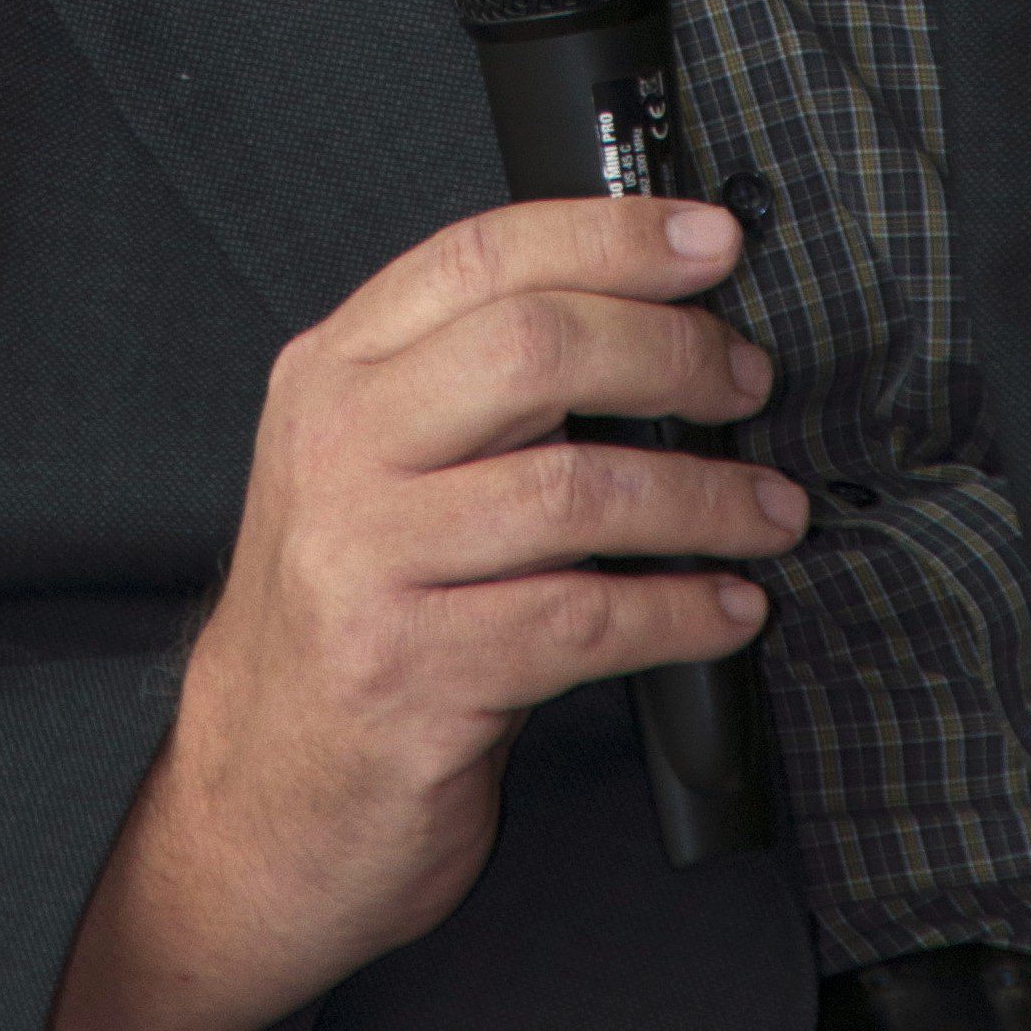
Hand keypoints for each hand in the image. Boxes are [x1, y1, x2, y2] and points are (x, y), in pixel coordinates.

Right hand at [40, 196, 798, 1030]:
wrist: (259, 795)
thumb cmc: (353, 614)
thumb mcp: (378, 468)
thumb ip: (472, 385)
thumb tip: (653, 316)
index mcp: (335, 372)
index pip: (481, 256)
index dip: (609, 235)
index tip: (710, 241)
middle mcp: (338, 449)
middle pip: (532, 349)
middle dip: (671, 354)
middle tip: (748, 382)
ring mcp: (365, 562)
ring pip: (575, 490)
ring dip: (705, 499)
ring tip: (771, 513)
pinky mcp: (410, 674)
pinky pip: (582, 622)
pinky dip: (678, 613)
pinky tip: (727, 609)